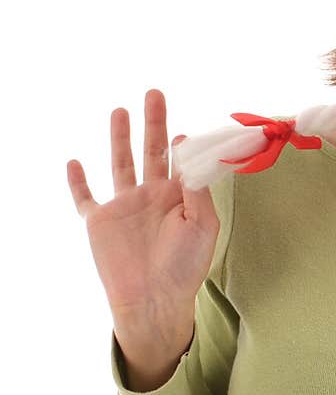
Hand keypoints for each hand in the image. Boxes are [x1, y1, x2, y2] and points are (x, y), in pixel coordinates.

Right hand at [67, 89, 220, 341]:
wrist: (154, 301)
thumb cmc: (185, 268)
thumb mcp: (202, 226)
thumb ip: (197, 189)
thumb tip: (188, 151)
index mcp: (179, 198)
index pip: (181, 161)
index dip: (185, 144)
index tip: (187, 131)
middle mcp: (151, 197)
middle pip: (151, 151)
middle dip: (153, 122)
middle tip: (154, 93)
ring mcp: (124, 207)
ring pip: (120, 164)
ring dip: (119, 137)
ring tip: (120, 110)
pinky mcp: (100, 222)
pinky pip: (85, 198)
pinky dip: (77, 181)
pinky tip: (74, 162)